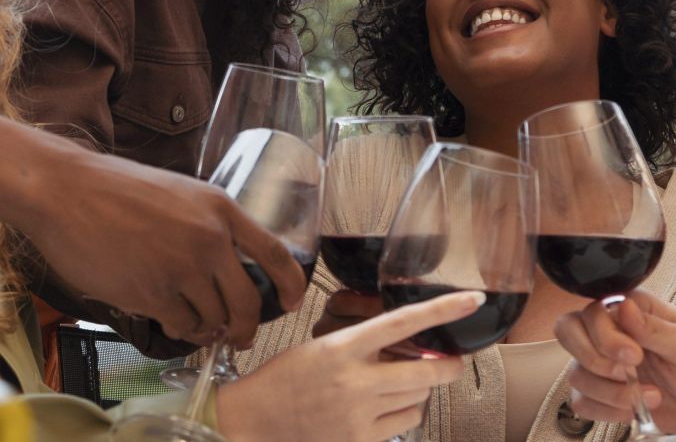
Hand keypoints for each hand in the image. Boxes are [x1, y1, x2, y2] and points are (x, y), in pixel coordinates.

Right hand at [0, 110, 305, 347]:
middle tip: (238, 337)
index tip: (294, 302)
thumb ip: (208, 226)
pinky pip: (181, 326)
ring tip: (193, 323)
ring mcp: (182, 268)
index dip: (291, 282)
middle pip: (248, 301)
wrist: (70, 192)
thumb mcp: (180, 194)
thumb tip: (228, 269)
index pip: (273, 252)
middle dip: (246, 327)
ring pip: (214, 319)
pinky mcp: (153, 293)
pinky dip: (179, 329)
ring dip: (207, 329)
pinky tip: (169, 318)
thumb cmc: (119, 190)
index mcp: (220, 208)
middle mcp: (209, 239)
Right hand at [218, 289, 483, 441]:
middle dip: (449, 367)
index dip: (441, 310)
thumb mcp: (322, 346)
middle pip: (427, 373)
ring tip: (398, 385)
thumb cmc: (286, 378)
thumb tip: (406, 343)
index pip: (403, 322)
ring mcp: (359, 417)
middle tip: (454, 360)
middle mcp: (356, 382)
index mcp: (344, 347)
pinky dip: (403, 415)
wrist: (255, 421)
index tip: (471, 300)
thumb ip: (363, 344)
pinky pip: (402, 426)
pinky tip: (384, 408)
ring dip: (419, 392)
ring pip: (417, 402)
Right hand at [555, 291, 675, 430]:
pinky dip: (604, 411)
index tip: (634, 356)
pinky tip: (630, 410)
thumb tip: (624, 307)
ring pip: (574, 372)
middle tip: (625, 374)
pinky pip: (580, 400)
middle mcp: (609, 331)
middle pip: (567, 331)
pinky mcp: (600, 392)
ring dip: (608, 393)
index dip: (605, 336)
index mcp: (629, 310)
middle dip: (593, 359)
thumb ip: (655, 328)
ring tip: (643, 398)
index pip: (592, 311)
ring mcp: (601, 362)